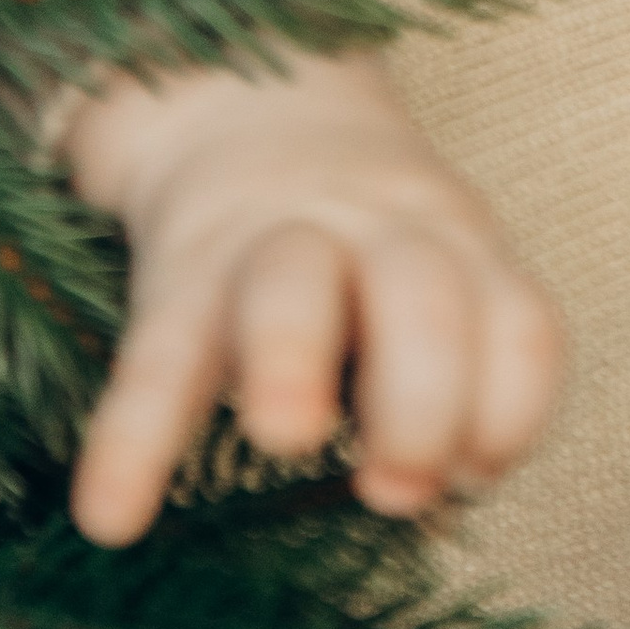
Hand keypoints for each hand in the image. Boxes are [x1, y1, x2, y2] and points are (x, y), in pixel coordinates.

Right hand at [61, 51, 561, 544]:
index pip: (515, 319)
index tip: (478, 474)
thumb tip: (446, 490)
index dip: (512, 407)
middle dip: (425, 397)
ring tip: (290, 440)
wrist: (239, 110)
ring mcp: (270, 245)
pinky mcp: (175, 279)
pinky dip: (132, 439)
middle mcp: (374, 234)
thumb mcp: (429, 274)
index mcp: (454, 245)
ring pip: (291, 283)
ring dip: (294, 358)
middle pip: (422, 294)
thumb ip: (452, 373)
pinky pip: (155, 360)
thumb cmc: (358, 242)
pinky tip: (114, 517)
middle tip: (400, 489)